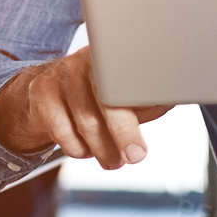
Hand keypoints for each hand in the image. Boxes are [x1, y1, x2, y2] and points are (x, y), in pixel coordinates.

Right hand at [0, 46, 171, 169]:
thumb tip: (176, 97)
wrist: (48, 90)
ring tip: (114, 162)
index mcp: (115, 55)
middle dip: (123, 134)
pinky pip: (61, 131)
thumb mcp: (129, 92)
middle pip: (106, 101)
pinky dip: (78, 148)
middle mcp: (87, 58)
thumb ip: (150, 97)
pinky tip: (87, 150)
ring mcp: (61, 73)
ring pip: (85, 121)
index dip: (142, 106)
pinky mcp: (40, 91)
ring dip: (103, 149)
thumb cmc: (103, 94)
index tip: (149, 132)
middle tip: (135, 157)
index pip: (131, 80)